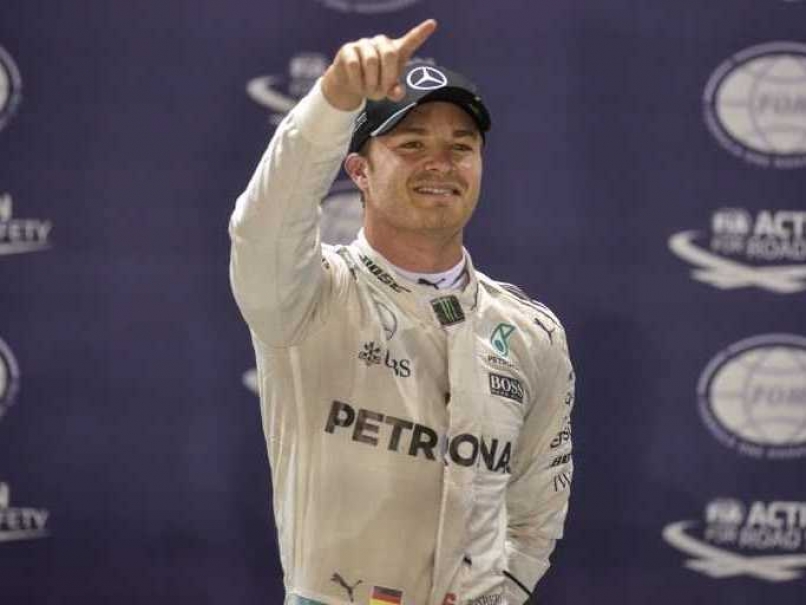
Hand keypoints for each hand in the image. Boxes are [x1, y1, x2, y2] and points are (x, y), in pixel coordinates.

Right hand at [321, 19, 437, 110]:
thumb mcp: (387, 91)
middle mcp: (381, 43)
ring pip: (371, 61)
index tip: (432, 24)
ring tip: (368, 91)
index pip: (411, 40)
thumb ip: (395, 91)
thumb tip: (397, 92)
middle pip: (390, 54)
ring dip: (370, 82)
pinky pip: (355, 65)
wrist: (349, 84)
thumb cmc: (374, 84)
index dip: (421, 32)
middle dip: (387, 77)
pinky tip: (357, 86)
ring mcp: (364, 44)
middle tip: (382, 92)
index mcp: (396, 51)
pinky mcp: (348, 49)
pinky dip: (358, 81)